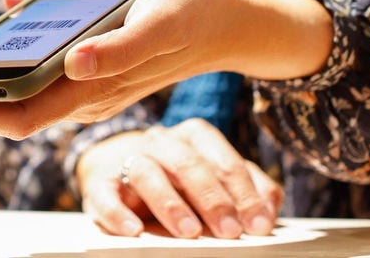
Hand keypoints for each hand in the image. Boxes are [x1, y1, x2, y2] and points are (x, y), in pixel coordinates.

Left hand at [0, 0, 330, 138]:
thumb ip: (119, 49)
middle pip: (12, 103)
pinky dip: (23, 36)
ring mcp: (89, 82)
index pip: (18, 121)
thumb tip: (75, 62)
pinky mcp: (94, 64)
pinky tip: (14, 3)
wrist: (226, 22)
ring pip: (26, 81)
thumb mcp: (158, 24)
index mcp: (94, 93)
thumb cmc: (194, 19)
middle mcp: (85, 95)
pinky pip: (47, 60)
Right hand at [76, 122, 281, 238]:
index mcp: (194, 137)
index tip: (258, 224)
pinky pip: (105, 192)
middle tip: (230, 231)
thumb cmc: (181, 180)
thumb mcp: (218, 181)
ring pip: (146, 170)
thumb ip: (249, 190)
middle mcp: (161, 142)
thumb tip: (268, 210)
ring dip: (169, 202)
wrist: (122, 172)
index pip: (222, 158)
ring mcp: (128, 159)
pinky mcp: (101, 182)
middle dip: (212, 198)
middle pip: (187, 162)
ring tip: (189, 232)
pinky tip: (134, 230)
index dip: (243, 192)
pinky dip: (117, 212)